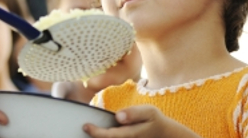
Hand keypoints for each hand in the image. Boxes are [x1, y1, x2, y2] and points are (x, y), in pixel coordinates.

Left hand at [84, 105, 200, 137]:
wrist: (165, 135)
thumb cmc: (155, 121)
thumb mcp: (149, 112)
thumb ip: (134, 113)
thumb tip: (118, 116)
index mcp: (130, 135)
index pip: (109, 136)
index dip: (96, 132)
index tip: (85, 126)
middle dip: (94, 137)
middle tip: (82, 128)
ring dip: (98, 137)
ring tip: (88, 130)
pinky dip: (103, 136)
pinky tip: (97, 132)